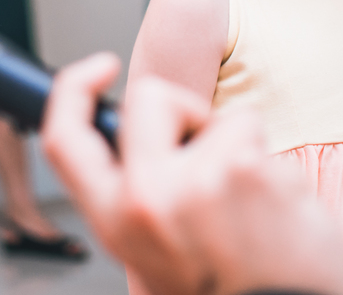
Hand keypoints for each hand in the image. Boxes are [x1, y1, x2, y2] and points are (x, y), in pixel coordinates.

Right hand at [41, 54, 342, 294]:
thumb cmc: (228, 291)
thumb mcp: (155, 250)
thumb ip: (138, 196)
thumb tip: (141, 139)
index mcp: (115, 221)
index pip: (65, 138)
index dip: (74, 91)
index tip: (100, 69)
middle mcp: (146, 200)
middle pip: (149, 97)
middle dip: (185, 107)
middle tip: (206, 144)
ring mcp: (196, 181)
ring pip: (220, 118)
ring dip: (240, 147)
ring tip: (251, 204)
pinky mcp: (246, 169)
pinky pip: (255, 132)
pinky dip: (272, 163)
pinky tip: (277, 209)